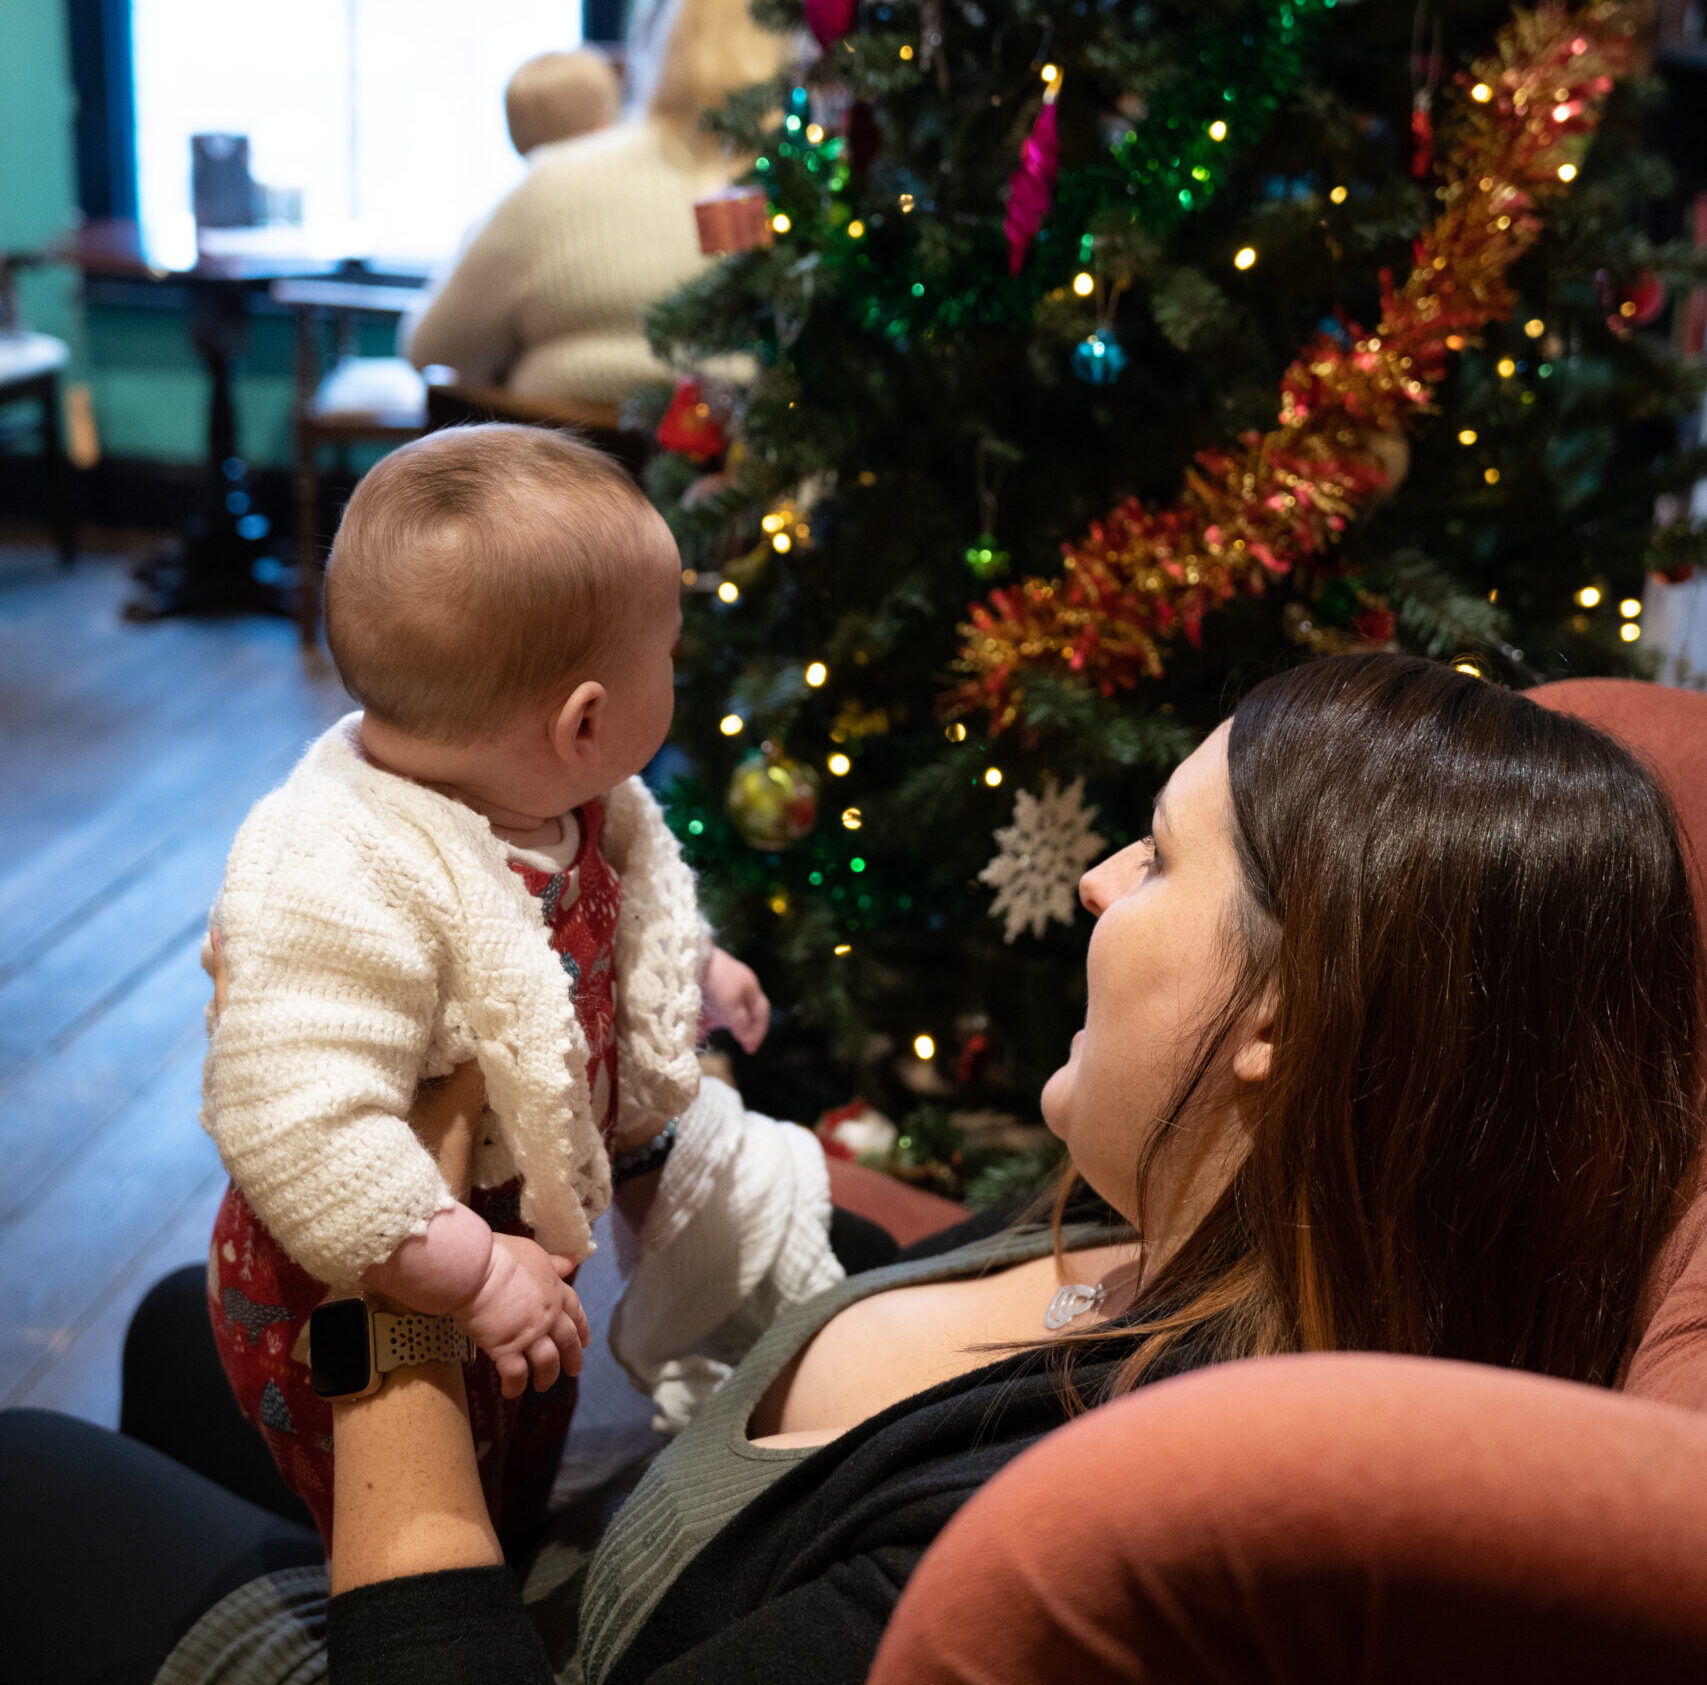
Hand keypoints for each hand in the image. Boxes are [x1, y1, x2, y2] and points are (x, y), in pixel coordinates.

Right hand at [456, 1234, 589, 1398]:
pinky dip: (515, 1385)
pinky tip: (511, 1391)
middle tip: (574, 1371)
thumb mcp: (533, 1252)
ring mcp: (529, 1333)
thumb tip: (573, 1260)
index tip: (585, 1340)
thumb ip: (552, 1262)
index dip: (582, 1326)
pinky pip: (516, 1374)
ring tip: (543, 1384)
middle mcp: (547, 1314)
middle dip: (573, 1357)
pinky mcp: (506, 1348)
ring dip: (547, 1375)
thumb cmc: (498, 1254)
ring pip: (548, 1361)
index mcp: (555, 1289)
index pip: (575, 1310)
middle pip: (567, 1340)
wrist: (474, 1268)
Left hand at [701, 945, 770, 1052]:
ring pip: (721, 1009)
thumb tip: (748, 1040)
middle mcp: (737, 986)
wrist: (688, 957)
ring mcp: (720, 984)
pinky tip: (693, 1028)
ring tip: (703, 1036)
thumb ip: (740, 1023)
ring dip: (714, 1024)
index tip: (750, 1049)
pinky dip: (701, 1018)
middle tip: (734, 1044)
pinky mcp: (702, 983)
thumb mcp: (730, 1006)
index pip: (761, 1012)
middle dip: (736, 1028)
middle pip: (742, 1012)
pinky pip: (705, 1005)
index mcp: (750, 987)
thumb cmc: (715, 981)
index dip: (758, 1031)